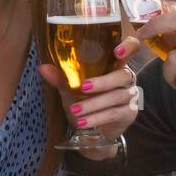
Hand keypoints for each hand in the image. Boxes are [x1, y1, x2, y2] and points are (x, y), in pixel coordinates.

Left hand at [38, 35, 142, 155]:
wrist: (94, 128)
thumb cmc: (85, 100)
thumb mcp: (71, 88)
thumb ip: (61, 77)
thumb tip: (43, 67)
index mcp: (114, 64)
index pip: (132, 48)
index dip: (129, 47)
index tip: (118, 51)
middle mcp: (126, 77)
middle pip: (123, 75)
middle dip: (103, 82)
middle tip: (83, 87)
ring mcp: (130, 95)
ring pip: (116, 96)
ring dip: (94, 104)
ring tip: (75, 110)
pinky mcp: (129, 113)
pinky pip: (114, 114)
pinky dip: (97, 118)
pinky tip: (83, 122)